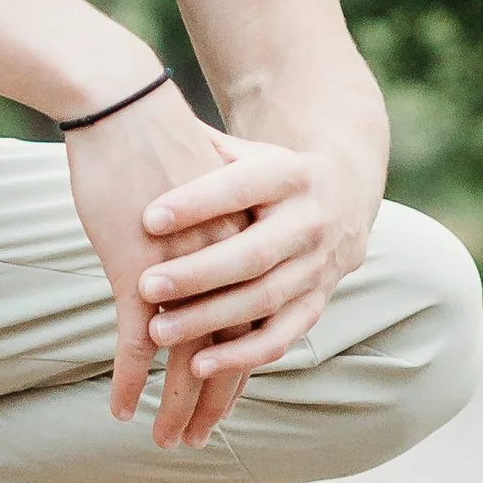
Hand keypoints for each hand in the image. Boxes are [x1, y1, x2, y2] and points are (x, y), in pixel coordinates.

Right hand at [63, 81, 241, 431]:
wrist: (124, 106)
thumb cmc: (152, 140)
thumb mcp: (196, 187)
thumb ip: (208, 223)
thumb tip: (201, 244)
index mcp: (244, 244)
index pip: (251, 322)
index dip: (237, 368)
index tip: (223, 404)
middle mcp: (227, 264)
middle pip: (229, 350)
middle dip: (213, 402)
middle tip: (197, 441)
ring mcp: (187, 273)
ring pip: (188, 359)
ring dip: (176, 407)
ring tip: (165, 441)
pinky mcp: (141, 273)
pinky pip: (139, 345)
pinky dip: (131, 382)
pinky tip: (121, 410)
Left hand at [124, 137, 379, 448]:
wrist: (342, 194)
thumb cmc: (266, 174)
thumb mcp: (244, 150)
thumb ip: (201, 147)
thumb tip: (140, 114)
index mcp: (288, 173)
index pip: (240, 187)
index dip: (197, 202)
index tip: (148, 216)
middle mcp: (310, 221)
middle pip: (253, 253)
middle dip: (198, 273)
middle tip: (144, 284)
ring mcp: (318, 267)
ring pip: (263, 300)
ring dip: (210, 320)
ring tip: (156, 332)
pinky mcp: (316, 304)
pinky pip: (281, 336)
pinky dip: (241, 356)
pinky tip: (197, 367)